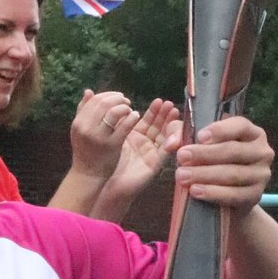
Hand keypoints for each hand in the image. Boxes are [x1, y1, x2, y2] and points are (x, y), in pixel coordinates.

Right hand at [69, 89, 139, 179]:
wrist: (88, 174)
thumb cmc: (85, 150)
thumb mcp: (80, 130)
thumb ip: (83, 110)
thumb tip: (88, 91)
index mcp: (78, 122)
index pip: (95, 100)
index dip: (108, 95)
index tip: (117, 97)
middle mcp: (87, 128)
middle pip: (104, 103)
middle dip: (118, 99)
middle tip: (126, 101)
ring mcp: (99, 137)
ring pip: (114, 112)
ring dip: (125, 107)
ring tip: (130, 110)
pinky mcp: (112, 145)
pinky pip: (125, 126)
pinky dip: (132, 117)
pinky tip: (135, 116)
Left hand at [96, 99, 180, 218]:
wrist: (103, 181)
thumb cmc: (103, 159)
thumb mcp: (108, 135)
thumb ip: (111, 118)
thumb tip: (105, 98)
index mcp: (134, 135)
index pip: (148, 120)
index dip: (155, 111)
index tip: (159, 101)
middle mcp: (144, 143)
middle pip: (159, 126)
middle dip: (165, 115)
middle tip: (169, 104)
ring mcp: (151, 153)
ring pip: (165, 136)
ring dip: (171, 125)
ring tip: (174, 113)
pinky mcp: (154, 164)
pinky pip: (164, 153)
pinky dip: (170, 144)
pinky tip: (174, 136)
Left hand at [174, 115, 272, 215]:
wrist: (228, 198)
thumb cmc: (213, 162)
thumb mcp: (200, 145)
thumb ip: (184, 135)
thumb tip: (172, 142)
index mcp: (252, 133)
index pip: (240, 126)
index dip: (220, 130)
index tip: (199, 137)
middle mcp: (262, 151)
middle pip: (233, 151)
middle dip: (205, 154)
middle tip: (181, 157)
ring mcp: (262, 174)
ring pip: (232, 174)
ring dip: (205, 175)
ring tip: (182, 176)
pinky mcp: (256, 196)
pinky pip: (234, 195)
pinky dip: (214, 193)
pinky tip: (196, 191)